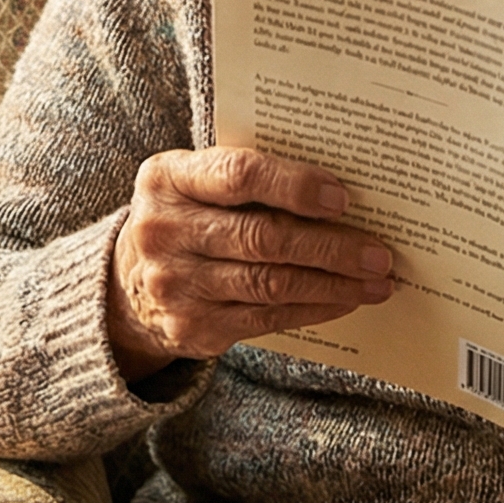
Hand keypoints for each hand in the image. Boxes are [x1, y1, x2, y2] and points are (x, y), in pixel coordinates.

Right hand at [106, 147, 393, 380]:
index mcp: (168, 178)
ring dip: (332, 284)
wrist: (125, 285)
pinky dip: (313, 308)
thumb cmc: (186, 216)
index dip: (295, 186)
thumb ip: (248, 176)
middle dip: (330, 246)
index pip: (239, 174)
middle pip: (263, 237)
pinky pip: (267, 318)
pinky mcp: (194, 328)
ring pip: (271, 283)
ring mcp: (176, 285)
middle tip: (378, 252)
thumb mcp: (194, 181)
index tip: (343, 198)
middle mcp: (165, 231)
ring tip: (375, 280)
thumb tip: (340, 190)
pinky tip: (344, 301)